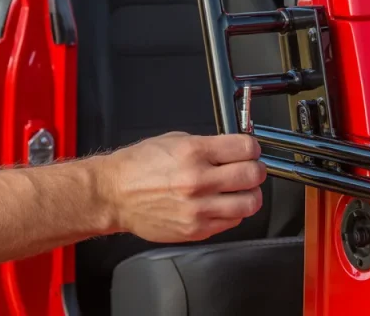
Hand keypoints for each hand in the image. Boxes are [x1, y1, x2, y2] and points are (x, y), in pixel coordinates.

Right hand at [97, 132, 265, 241]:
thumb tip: (234, 149)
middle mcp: (198, 181)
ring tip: (242, 190)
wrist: (114, 195)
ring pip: (249, 204)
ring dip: (250, 194)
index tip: (250, 151)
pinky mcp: (195, 229)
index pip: (245, 148)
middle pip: (252, 175)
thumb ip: (208, 145)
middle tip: (251, 170)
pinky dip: (233, 213)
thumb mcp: (174, 141)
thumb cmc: (139, 167)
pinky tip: (223, 204)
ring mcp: (198, 208)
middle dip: (256, 170)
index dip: (252, 148)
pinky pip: (231, 222)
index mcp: (194, 153)